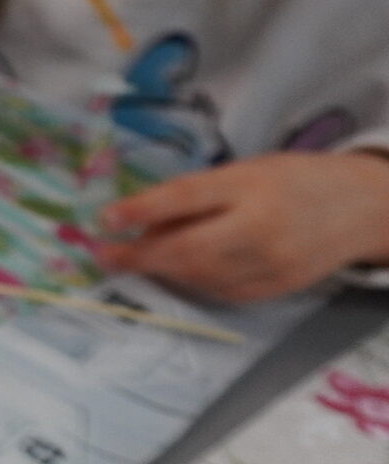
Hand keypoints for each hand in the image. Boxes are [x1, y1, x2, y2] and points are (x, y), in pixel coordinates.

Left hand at [98, 151, 388, 302]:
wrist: (360, 208)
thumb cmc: (291, 180)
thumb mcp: (243, 171)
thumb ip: (197, 194)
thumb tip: (140, 219)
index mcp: (249, 186)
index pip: (186, 197)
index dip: (140, 210)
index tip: (103, 220)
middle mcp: (261, 227)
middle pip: (188, 249)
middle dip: (139, 256)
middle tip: (103, 255)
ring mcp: (272, 263)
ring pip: (200, 277)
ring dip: (161, 271)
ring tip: (135, 259)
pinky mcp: (279, 289)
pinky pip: (221, 292)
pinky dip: (192, 283)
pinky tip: (177, 271)